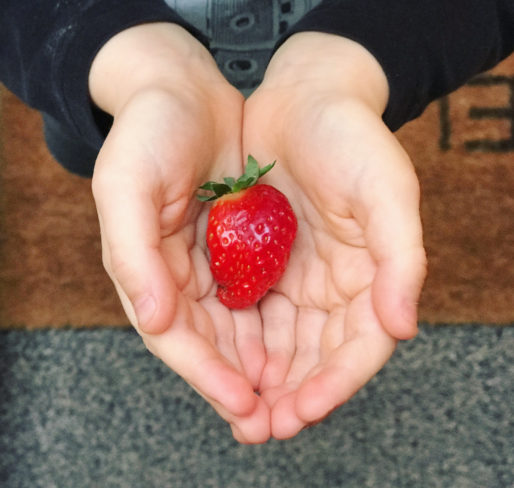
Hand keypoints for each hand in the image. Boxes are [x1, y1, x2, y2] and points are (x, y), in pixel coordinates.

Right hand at [89, 23, 270, 442]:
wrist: (182, 92)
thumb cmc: (146, 135)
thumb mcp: (125, 185)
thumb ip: (132, 253)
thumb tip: (154, 320)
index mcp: (143, 273)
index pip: (175, 339)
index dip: (207, 376)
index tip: (244, 405)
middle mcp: (175, 280)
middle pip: (209, 347)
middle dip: (240, 388)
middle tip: (276, 424)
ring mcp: (208, 267)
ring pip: (237, 333)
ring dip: (263, 370)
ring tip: (296, 403)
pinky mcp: (238, 251)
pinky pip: (260, 299)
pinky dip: (278, 329)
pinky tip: (302, 350)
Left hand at [243, 33, 427, 437]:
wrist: (303, 99)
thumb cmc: (352, 138)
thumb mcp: (386, 188)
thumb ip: (401, 256)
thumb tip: (403, 326)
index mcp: (372, 276)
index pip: (360, 347)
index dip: (335, 383)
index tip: (303, 410)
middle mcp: (335, 286)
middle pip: (316, 357)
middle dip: (291, 395)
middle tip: (261, 427)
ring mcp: (297, 277)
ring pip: (281, 344)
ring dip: (261, 380)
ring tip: (237, 410)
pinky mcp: (263, 263)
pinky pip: (250, 313)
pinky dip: (238, 342)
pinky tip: (219, 361)